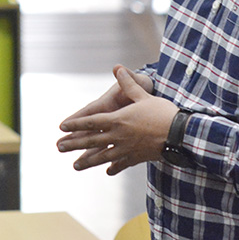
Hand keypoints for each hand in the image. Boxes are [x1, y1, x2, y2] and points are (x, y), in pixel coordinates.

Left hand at [57, 65, 175, 175]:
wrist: (180, 135)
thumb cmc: (162, 113)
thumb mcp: (143, 95)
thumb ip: (128, 83)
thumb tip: (118, 68)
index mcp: (118, 120)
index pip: (91, 122)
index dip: (76, 125)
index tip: (62, 127)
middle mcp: (119, 136)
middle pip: (92, 141)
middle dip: (74, 144)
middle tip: (59, 148)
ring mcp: (127, 149)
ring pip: (103, 157)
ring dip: (88, 161)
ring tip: (75, 166)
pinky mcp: (138, 158)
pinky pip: (122, 164)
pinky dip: (114, 167)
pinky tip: (108, 171)